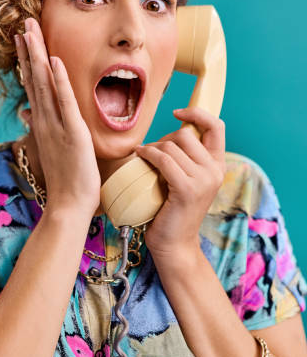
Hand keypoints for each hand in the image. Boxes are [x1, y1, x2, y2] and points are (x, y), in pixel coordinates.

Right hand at [14, 18, 100, 215]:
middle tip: (23, 23)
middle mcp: (45, 120)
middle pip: (35, 78)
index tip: (24, 39)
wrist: (69, 205)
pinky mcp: (73, 133)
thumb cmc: (66, 180)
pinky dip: (59, 81)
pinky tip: (54, 60)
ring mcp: (57, 125)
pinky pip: (65, 103)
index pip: (34, 85)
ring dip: (38, 56)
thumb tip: (29, 112)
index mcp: (44, 123)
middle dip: (30, 49)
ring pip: (44, 84)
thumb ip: (43, 127)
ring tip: (31, 31)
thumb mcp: (54, 148)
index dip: (29, 60)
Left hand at [135, 106, 225, 258]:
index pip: (216, 126)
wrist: (174, 244)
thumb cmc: (172, 211)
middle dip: (164, 138)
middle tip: (151, 153)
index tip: (178, 112)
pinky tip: (138, 156)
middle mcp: (215, 171)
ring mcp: (203, 180)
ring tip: (143, 158)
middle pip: (186, 133)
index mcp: (217, 165)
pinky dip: (148, 154)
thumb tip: (170, 134)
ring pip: (172, 145)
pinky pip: (163, 159)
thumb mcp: (185, 180)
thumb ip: (186, 159)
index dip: (197, 113)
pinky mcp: (187, 189)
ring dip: (152, 148)